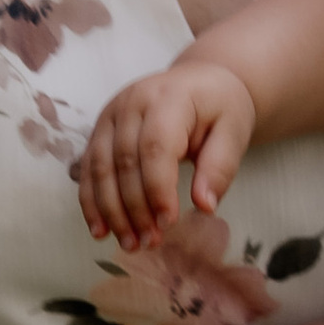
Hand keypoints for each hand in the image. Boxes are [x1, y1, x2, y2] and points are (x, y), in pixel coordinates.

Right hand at [78, 62, 257, 247]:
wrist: (199, 81)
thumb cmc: (220, 107)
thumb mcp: (234, 131)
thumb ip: (220, 167)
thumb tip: (204, 206)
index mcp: (168, 97)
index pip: (155, 147)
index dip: (158, 189)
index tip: (168, 224)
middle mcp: (132, 102)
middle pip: (124, 161)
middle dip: (135, 208)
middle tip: (150, 242)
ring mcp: (111, 114)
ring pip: (101, 167)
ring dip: (111, 210)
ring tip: (129, 243)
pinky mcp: (100, 128)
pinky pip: (89, 167)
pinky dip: (92, 201)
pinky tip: (100, 230)